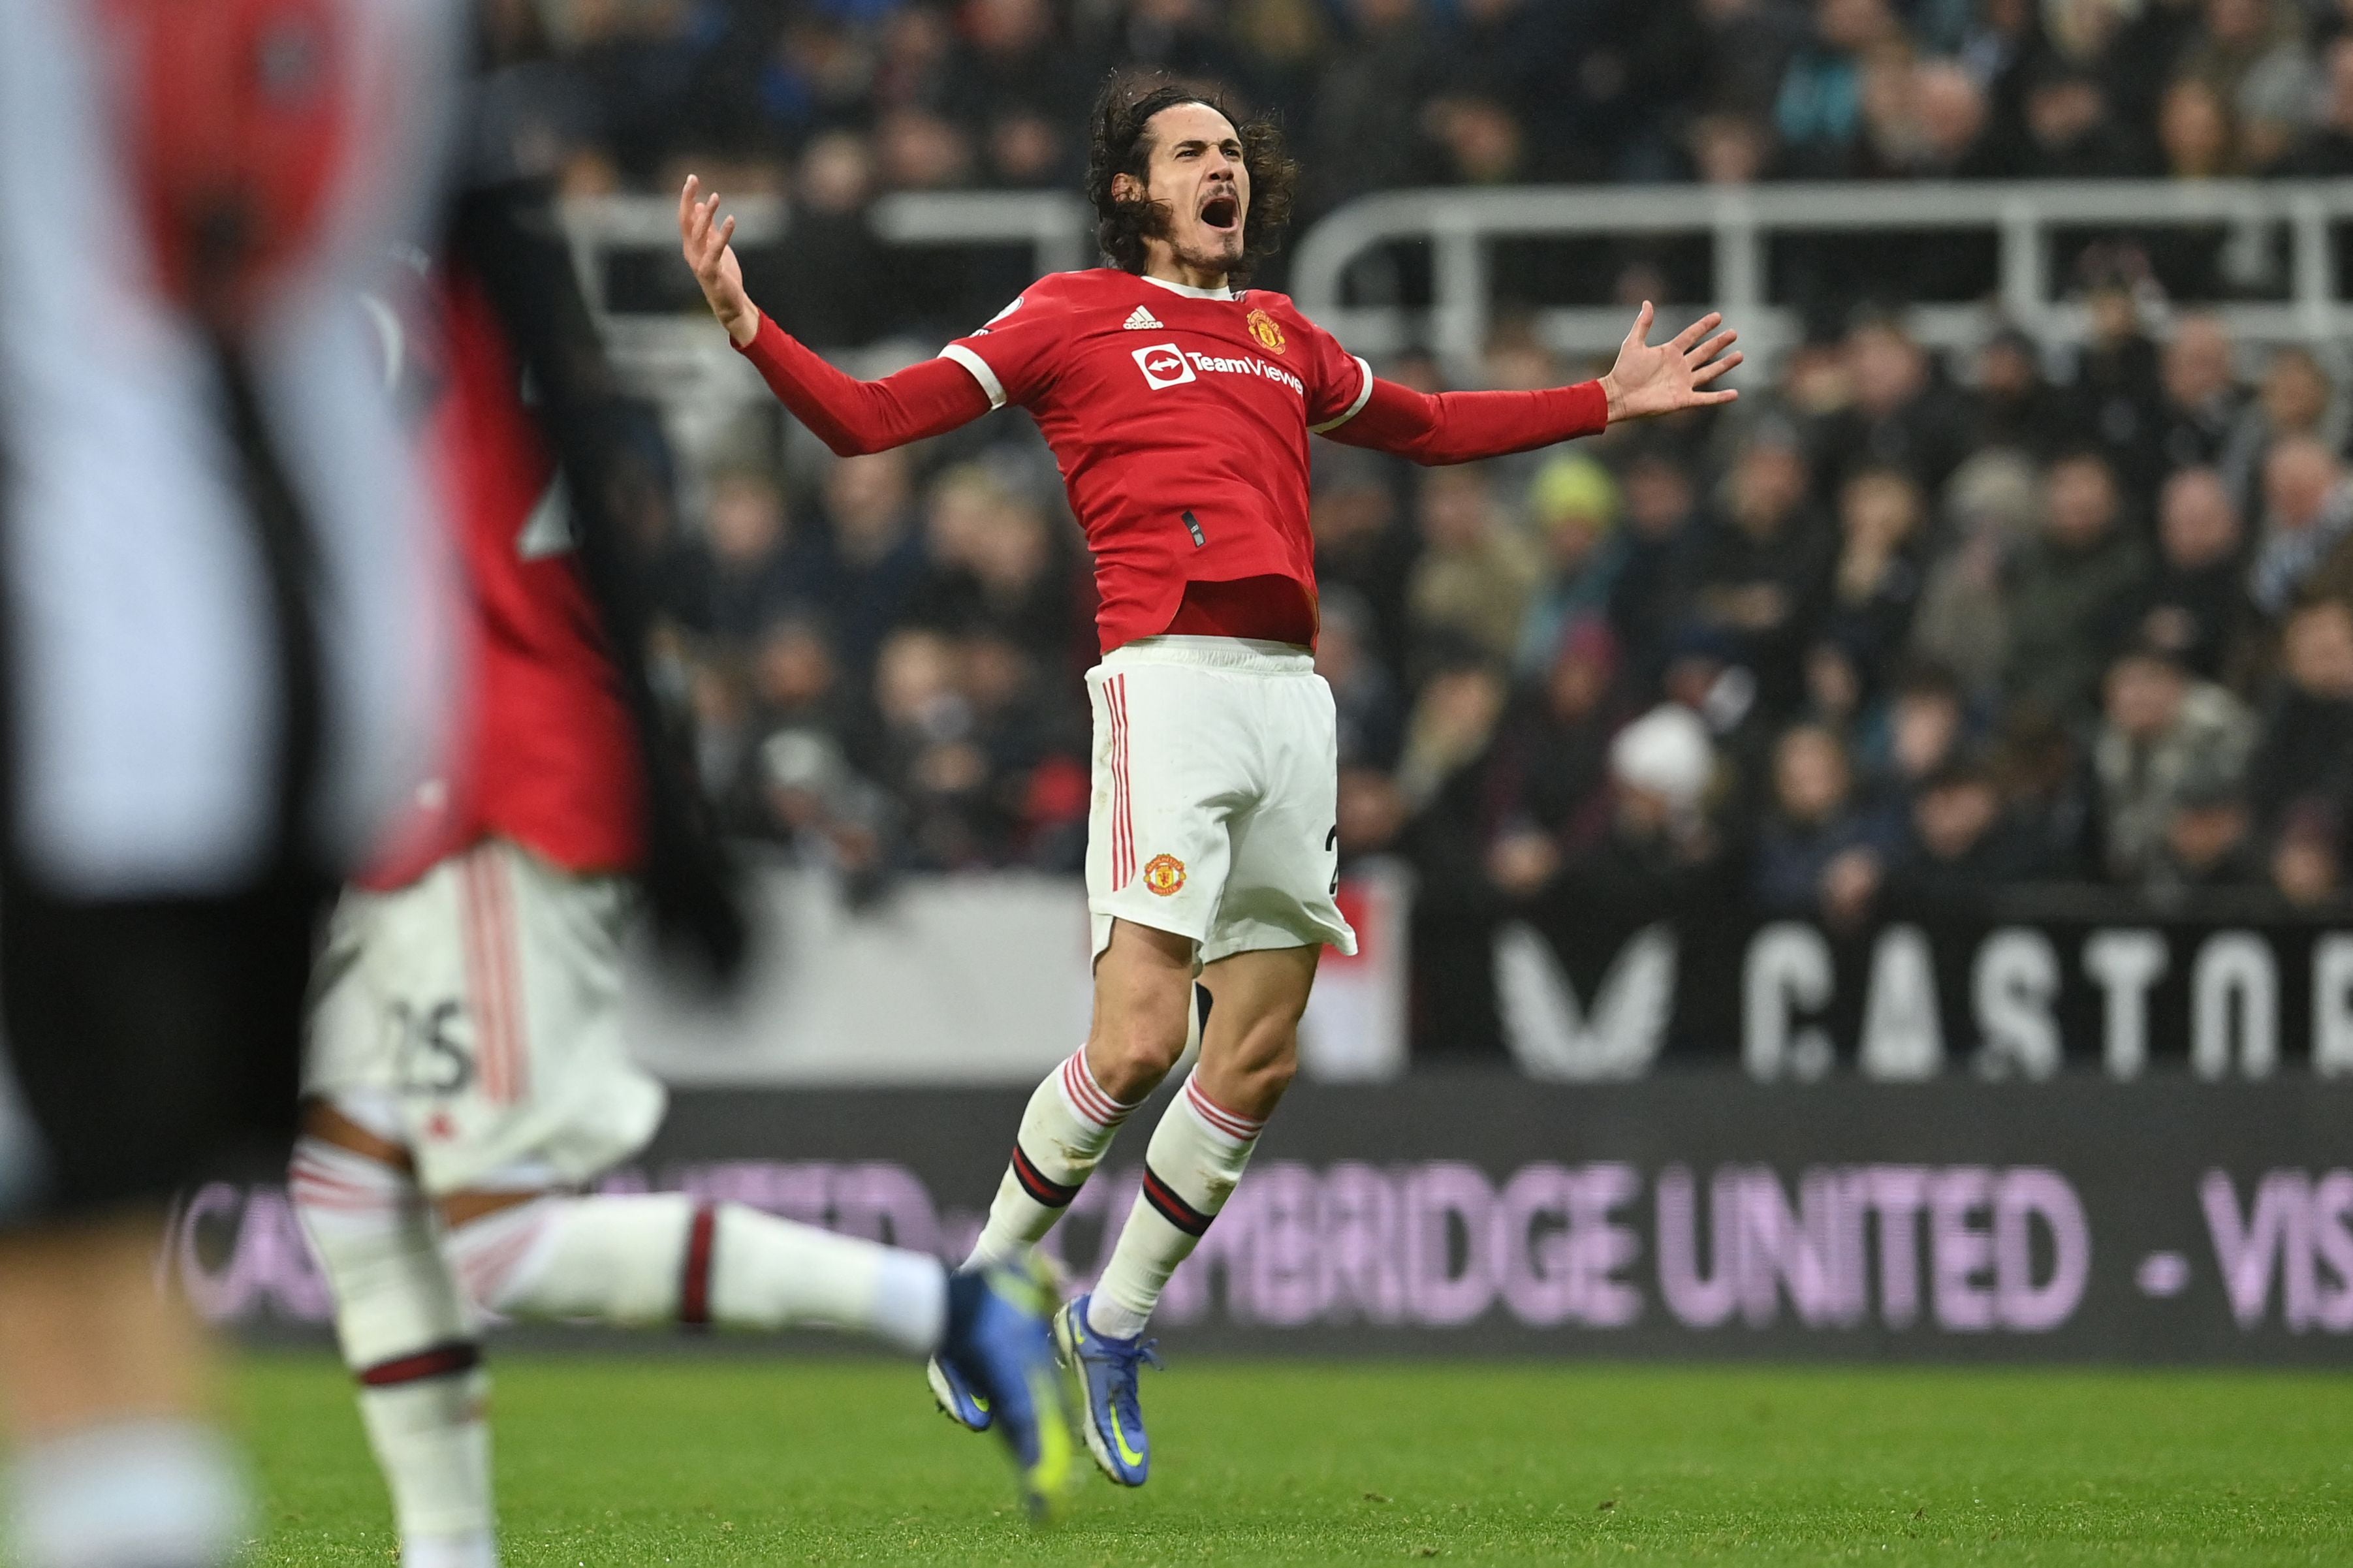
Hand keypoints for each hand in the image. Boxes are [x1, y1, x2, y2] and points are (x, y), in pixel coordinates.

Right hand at [679, 174, 757, 345]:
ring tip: (715, 197)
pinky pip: (716, 249)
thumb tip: (701, 205)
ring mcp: (699, 261)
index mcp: (690, 244)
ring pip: (698, 233)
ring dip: (707, 214)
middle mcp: (690, 251)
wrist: (729, 302)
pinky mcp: (711, 271)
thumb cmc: (722, 274)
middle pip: (686, 221)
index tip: (692, 178)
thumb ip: (708, 228)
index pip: (685, 217)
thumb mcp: (715, 245)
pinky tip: (731, 219)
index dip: (687, 198)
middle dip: (688, 199)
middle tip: (693, 179)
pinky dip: (723, 234)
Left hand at [1599, 303, 1741, 421]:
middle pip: (1704, 352)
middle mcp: (1679, 367)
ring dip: (1725, 365)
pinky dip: (1720, 397)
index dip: (1704, 326)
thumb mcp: (1632, 344)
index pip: (1691, 336)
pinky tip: (1735, 394)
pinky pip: (1705, 398)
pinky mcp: (1683, 399)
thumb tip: (1648, 302)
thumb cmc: (1623, 371)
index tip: (1718, 316)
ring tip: (1740, 355)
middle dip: (1719, 343)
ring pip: (1709, 372)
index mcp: (1669, 352)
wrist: (1618, 396)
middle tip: (1734, 333)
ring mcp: (1683, 383)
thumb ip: (1642, 324)